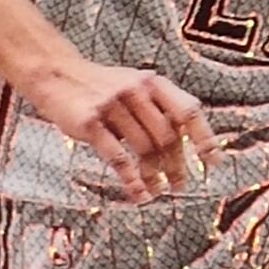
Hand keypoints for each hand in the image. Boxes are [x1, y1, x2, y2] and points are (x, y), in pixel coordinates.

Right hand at [28, 63, 221, 202]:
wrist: (56, 74)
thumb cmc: (101, 88)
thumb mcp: (135, 87)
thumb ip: (159, 110)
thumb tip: (186, 149)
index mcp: (153, 83)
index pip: (188, 110)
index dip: (204, 137)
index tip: (212, 162)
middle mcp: (136, 90)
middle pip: (167, 136)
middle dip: (176, 165)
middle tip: (179, 185)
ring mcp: (112, 105)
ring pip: (144, 149)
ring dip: (154, 176)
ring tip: (157, 191)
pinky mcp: (90, 123)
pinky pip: (118, 157)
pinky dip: (131, 180)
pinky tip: (138, 193)